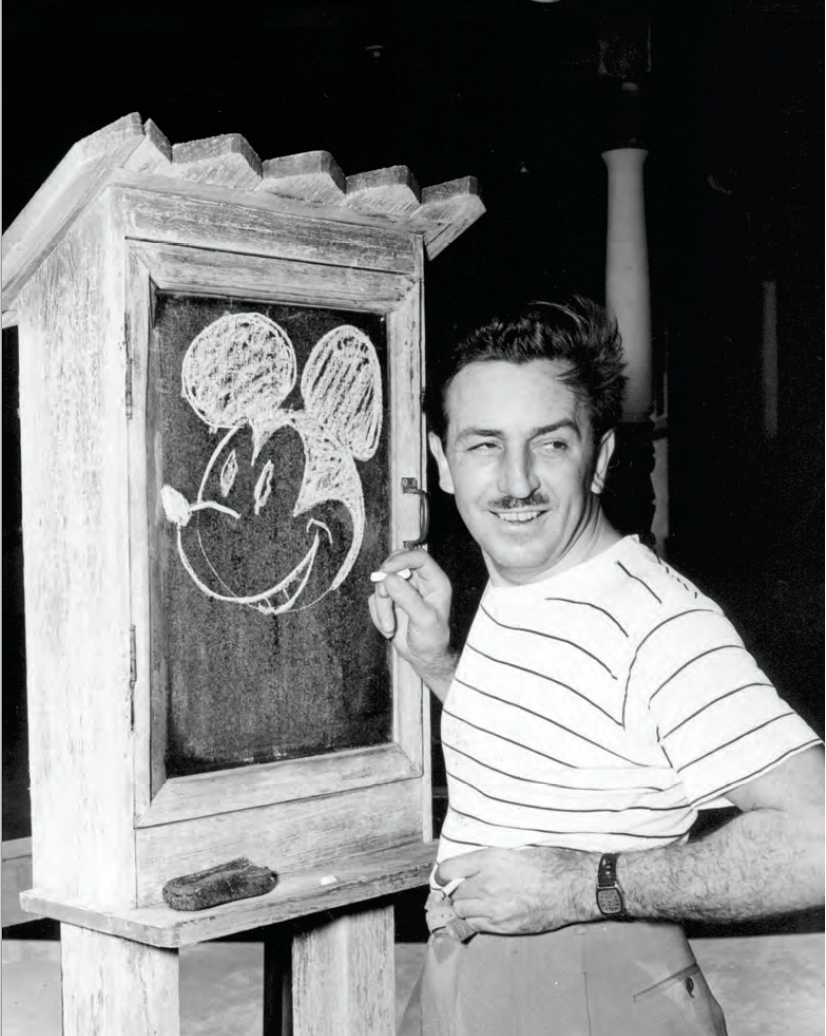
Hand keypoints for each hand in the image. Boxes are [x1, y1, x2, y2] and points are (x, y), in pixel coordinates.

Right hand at [368, 549, 455, 697]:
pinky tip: (389, 627)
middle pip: (395, 564)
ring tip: (390, 627)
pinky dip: (378, 614)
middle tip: (383, 595)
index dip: (401, 559)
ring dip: (382, 607)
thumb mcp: (424, 619)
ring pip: (382, 584)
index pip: (418, 557)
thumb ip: (408, 598)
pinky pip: (375, 599)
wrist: (423, 657)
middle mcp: (418, 581)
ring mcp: (403, 589)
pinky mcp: (390, 599)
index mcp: (434, 581)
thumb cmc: (432, 639)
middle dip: (385, 581)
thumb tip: (390, 579)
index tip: (386, 570)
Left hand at [435, 847, 597, 934]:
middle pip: (456, 894)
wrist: (572, 887)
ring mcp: (495, 908)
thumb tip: (470, 869)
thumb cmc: (549, 864)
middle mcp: (487, 884)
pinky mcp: (504, 926)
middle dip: (459, 892)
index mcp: (489, 859)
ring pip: (463, 912)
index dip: (442, 875)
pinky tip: (489, 913)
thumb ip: (489, 861)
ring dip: (467, 907)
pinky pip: (478, 926)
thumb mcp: (515, 851)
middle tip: (468, 890)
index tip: (442, 878)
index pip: (449, 869)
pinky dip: (478, 921)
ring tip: (479, 902)